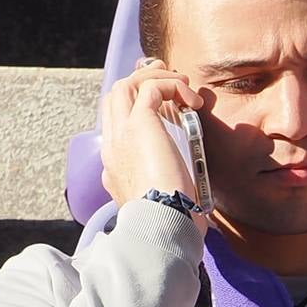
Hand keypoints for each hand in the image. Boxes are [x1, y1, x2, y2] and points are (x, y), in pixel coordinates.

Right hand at [98, 59, 210, 229]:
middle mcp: (113, 145)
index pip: (116, 119)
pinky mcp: (139, 126)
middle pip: (116, 95)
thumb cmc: (170, 223)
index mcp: (116, 163)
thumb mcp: (163, 200)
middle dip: (145, 79)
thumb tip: (186, 189)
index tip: (167, 101)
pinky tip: (193, 101)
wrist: (161, 228)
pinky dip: (172, 85)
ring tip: (186, 87)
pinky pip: (151, 87)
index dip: (138, 102)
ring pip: (127, 84)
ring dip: (158, 77)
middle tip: (175, 81)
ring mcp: (122, 134)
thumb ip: (167, 187)